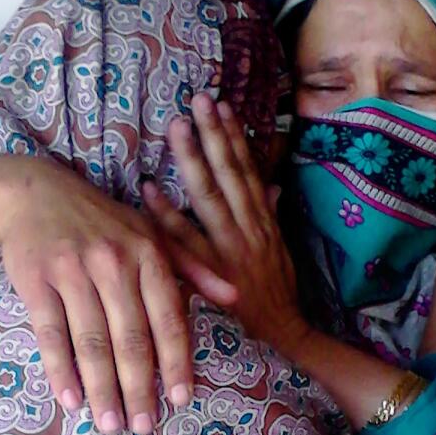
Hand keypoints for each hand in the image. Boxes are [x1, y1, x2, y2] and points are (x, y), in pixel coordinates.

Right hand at [0, 158, 235, 433]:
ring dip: (102, 388)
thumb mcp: (153, 234)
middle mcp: (114, 263)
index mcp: (148, 254)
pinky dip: (60, 370)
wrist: (37, 193)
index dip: (175, 361)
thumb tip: (236, 296)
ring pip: (92, 341)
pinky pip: (51, 333)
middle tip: (145, 426)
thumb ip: (194, 267)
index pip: (168, 317)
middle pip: (130, 337)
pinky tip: (71, 400)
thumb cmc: (103, 221)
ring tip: (110, 424)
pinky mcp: (36, 280)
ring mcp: (73, 271)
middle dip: (138, 386)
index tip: (180, 398)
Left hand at [143, 94, 310, 356]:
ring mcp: (233, 247)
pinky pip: (188, 240)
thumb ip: (273, 215)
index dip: (235, 137)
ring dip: (193, 159)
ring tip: (176, 127)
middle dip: (214, 134)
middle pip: (231, 172)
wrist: (285, 334)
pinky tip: (150, 190)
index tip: (222, 107)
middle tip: (197, 100)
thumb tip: (273, 185)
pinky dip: (169, 214)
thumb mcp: (281, 250)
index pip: (248, 169)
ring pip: (212, 196)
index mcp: (264, 220)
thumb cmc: (279, 293)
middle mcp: (250, 226)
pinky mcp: (216, 272)